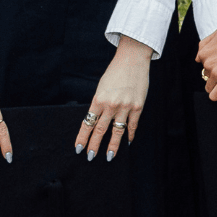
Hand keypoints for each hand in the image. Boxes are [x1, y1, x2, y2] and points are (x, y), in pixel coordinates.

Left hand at [79, 37, 153, 161]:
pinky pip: (133, 125)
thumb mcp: (101, 87)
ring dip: (113, 145)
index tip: (78, 148)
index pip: (88, 123)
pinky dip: (130, 134)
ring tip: (109, 156)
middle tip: (90, 156)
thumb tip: (96, 120)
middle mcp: (111, 105)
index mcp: (98, 99)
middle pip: (100, 130)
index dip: (82, 137)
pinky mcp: (138, 106)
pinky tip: (128, 142)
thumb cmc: (115, 72)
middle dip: (94, 145)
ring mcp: (125, 107)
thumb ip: (99, 103)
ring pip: (117, 131)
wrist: (132, 60)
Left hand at [198, 14, 216, 101]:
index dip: (214, 67)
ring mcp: (215, 73)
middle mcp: (207, 63)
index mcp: (204, 52)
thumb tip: (198, 58)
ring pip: (209, 88)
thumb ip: (206, 44)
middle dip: (216, 76)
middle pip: (207, 77)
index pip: (203, 66)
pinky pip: (214, 96)